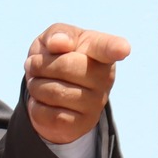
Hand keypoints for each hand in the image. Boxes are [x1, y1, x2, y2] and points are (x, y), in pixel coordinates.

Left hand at [23, 24, 130, 144]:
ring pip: (53, 91)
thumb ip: (58, 33)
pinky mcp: (82, 124)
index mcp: (100, 51)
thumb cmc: (57, 57)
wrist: (51, 93)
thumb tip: (60, 43)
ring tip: (40, 83)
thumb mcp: (54, 39)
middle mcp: (104, 78)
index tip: (123, 49)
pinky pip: (46, 113)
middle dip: (40, 64)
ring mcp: (96, 103)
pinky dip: (35, 105)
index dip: (115, 47)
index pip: (108, 47)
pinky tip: (45, 102)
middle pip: (65, 65)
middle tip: (35, 64)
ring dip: (35, 85)